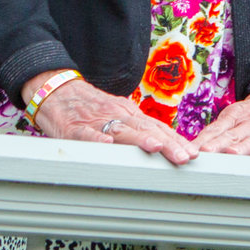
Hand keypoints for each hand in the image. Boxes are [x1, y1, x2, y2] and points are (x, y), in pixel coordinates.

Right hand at [30, 79, 196, 164]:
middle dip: (167, 144)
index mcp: (129, 114)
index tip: (193, 154)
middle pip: (146, 129)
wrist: (56, 91)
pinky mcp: (74, 128)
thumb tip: (165, 145)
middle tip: (184, 157)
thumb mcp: (118, 114)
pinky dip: (97, 139)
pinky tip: (107, 144)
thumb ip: (137, 129)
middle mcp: (117, 115)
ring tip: (156, 148)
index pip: (158, 128)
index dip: (176, 141)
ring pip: (122, 130)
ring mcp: (96, 121)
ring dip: (140, 140)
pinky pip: (86, 134)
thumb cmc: (90, 108)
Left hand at [192, 92, 249, 157]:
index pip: (217, 129)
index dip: (204, 139)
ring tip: (232, 153)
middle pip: (232, 136)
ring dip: (243, 148)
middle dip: (219, 144)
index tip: (192, 148)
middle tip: (206, 151)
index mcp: (236, 116)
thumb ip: (216, 131)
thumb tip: (191, 146)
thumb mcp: (235, 114)